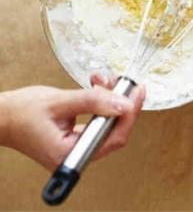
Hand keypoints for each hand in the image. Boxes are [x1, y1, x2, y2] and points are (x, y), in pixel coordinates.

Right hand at [0, 74, 144, 169]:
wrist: (1, 116)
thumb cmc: (19, 112)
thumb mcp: (59, 102)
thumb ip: (93, 102)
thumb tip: (122, 104)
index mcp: (69, 153)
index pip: (113, 139)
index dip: (129, 115)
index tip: (137, 93)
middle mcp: (75, 155)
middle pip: (114, 131)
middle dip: (121, 103)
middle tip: (126, 82)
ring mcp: (76, 147)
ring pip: (106, 123)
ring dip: (109, 98)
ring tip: (103, 80)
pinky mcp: (74, 138)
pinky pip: (96, 120)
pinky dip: (99, 102)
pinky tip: (96, 86)